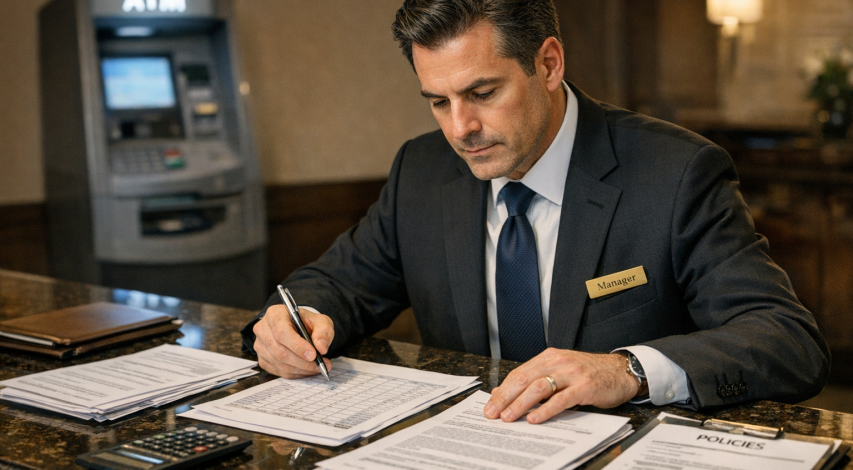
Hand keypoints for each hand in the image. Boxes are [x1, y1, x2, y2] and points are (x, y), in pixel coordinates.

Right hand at [253, 304, 333, 378]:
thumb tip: (321, 347)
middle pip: (280, 351)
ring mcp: (260, 346)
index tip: (313, 354)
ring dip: (301, 369)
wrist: (298, 327)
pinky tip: (307, 369)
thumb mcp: (320, 320)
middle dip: (302, 361)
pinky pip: (279, 371)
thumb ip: (323, 331)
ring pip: (280, 363)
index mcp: (275, 314)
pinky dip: (296, 373)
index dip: (297, 346)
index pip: (282, 332)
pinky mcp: (262, 359)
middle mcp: (263, 329)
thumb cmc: (306, 322)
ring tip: (317, 367)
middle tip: (320, 364)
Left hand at [484, 348, 639, 423]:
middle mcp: (558, 362)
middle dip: (506, 397)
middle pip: (525, 379)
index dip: (503, 390)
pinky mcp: (585, 387)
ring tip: (509, 417)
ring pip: (540, 387)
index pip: (520, 373)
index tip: (491, 405)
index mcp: (549, 357)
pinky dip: (546, 409)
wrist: (620, 371)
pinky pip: (561, 399)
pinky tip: (535, 418)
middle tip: (493, 413)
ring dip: (521, 404)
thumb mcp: (561, 371)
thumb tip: (510, 395)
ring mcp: (572, 373)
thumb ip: (539, 379)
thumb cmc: (589, 373)